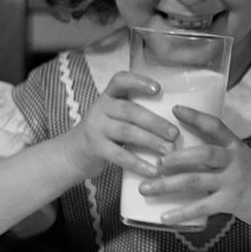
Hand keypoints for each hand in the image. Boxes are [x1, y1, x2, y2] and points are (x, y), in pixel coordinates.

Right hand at [59, 71, 178, 180]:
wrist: (75, 152)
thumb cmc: (107, 130)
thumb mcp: (115, 114)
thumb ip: (136, 112)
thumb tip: (176, 120)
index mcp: (109, 96)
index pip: (121, 80)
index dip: (138, 82)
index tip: (158, 88)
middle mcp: (100, 107)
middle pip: (130, 111)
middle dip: (155, 122)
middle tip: (174, 133)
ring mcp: (96, 127)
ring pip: (126, 132)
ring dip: (150, 141)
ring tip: (169, 151)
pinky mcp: (95, 148)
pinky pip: (119, 155)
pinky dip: (138, 163)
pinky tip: (153, 170)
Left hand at [138, 105, 250, 227]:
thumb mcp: (241, 158)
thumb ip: (218, 154)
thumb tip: (183, 152)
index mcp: (235, 146)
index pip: (215, 126)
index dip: (195, 117)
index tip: (175, 109)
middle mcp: (234, 160)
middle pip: (203, 153)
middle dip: (176, 157)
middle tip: (155, 161)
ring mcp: (233, 181)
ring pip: (195, 180)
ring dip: (167, 185)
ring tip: (146, 188)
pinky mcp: (232, 201)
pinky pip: (202, 206)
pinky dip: (181, 213)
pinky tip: (164, 217)